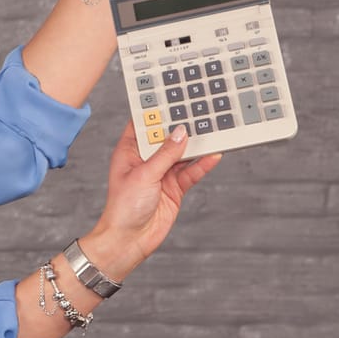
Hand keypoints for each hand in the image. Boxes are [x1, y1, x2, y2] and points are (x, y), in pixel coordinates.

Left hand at [85, 123, 220, 274]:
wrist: (130, 240)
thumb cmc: (124, 207)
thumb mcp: (144, 175)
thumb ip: (165, 154)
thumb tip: (181, 132)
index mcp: (129, 151)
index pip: (143, 125)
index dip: (155, 112)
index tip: (172, 97)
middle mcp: (145, 160)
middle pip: (166, 138)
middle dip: (181, 127)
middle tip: (199, 111)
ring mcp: (161, 174)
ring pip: (182, 154)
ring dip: (195, 145)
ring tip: (212, 129)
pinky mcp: (174, 188)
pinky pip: (191, 172)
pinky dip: (202, 165)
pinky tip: (214, 155)